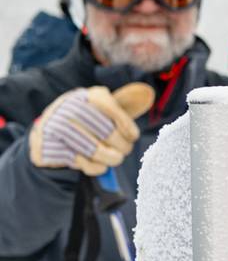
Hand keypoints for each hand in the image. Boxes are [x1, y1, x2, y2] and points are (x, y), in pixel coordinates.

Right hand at [28, 84, 153, 175]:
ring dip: (111, 158)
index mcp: (86, 96)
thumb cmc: (86, 120)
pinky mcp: (48, 146)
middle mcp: (69, 108)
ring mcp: (56, 127)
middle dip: (122, 145)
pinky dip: (95, 167)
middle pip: (107, 132)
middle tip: (125, 150)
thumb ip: (124, 102)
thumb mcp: (103, 106)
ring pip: (95, 150)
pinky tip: (99, 164)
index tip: (133, 137)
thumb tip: (147, 93)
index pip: (113, 110)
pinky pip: (80, 162)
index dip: (127, 126)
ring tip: (115, 159)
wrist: (48, 132)